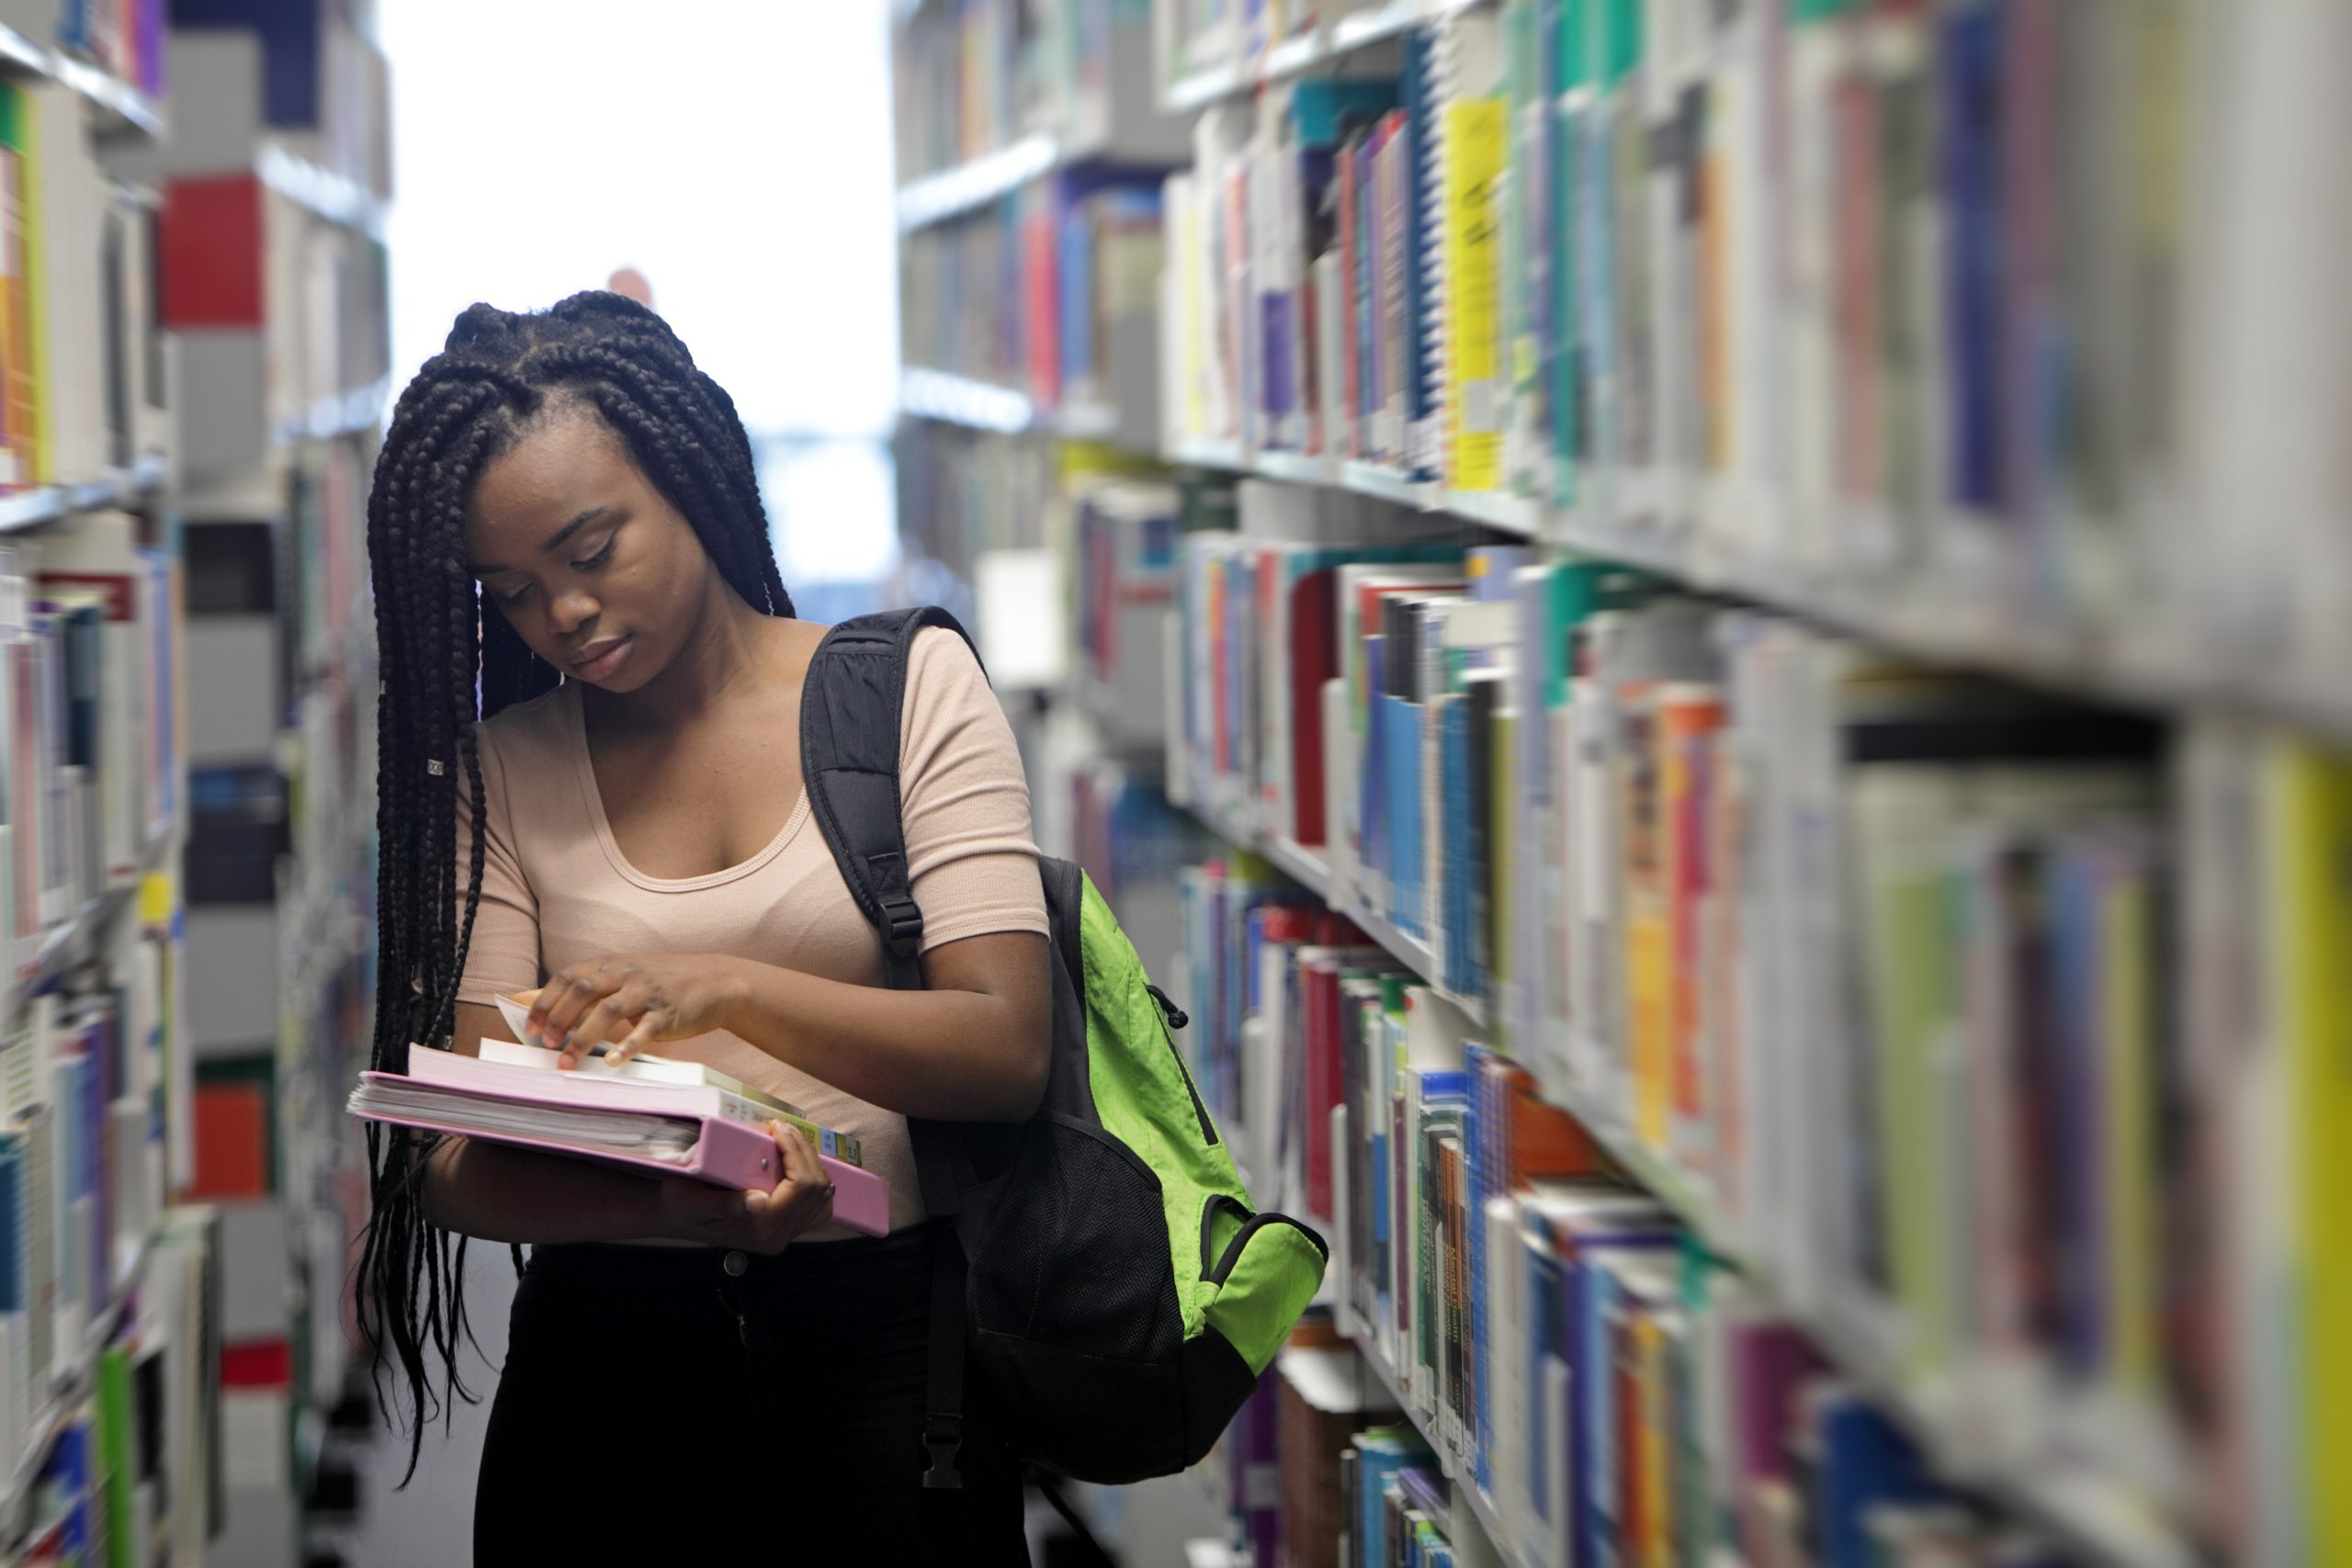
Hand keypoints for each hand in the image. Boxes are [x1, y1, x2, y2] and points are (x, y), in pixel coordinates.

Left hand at [516, 952, 745, 1068]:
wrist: (717, 981)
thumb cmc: (665, 982)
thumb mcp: (627, 975)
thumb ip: (592, 986)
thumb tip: (542, 1003)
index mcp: (612, 964)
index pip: (569, 976)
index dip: (546, 1001)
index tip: (531, 1026)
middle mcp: (627, 974)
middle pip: (584, 990)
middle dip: (559, 1018)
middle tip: (546, 1044)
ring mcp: (647, 993)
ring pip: (608, 1010)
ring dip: (582, 1038)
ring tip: (568, 1062)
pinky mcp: (668, 1014)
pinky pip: (643, 1030)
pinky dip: (625, 1047)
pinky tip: (612, 1062)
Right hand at [654, 1119, 835, 1253]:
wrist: (680, 1218)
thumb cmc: (683, 1205)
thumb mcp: (694, 1202)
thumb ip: (727, 1205)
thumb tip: (761, 1201)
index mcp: (761, 1229)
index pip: (801, 1187)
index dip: (796, 1152)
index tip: (776, 1128)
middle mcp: (779, 1236)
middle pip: (816, 1188)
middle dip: (804, 1151)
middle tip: (782, 1127)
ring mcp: (786, 1234)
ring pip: (824, 1196)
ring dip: (812, 1162)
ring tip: (790, 1140)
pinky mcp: (789, 1229)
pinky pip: (819, 1205)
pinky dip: (816, 1180)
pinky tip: (799, 1163)